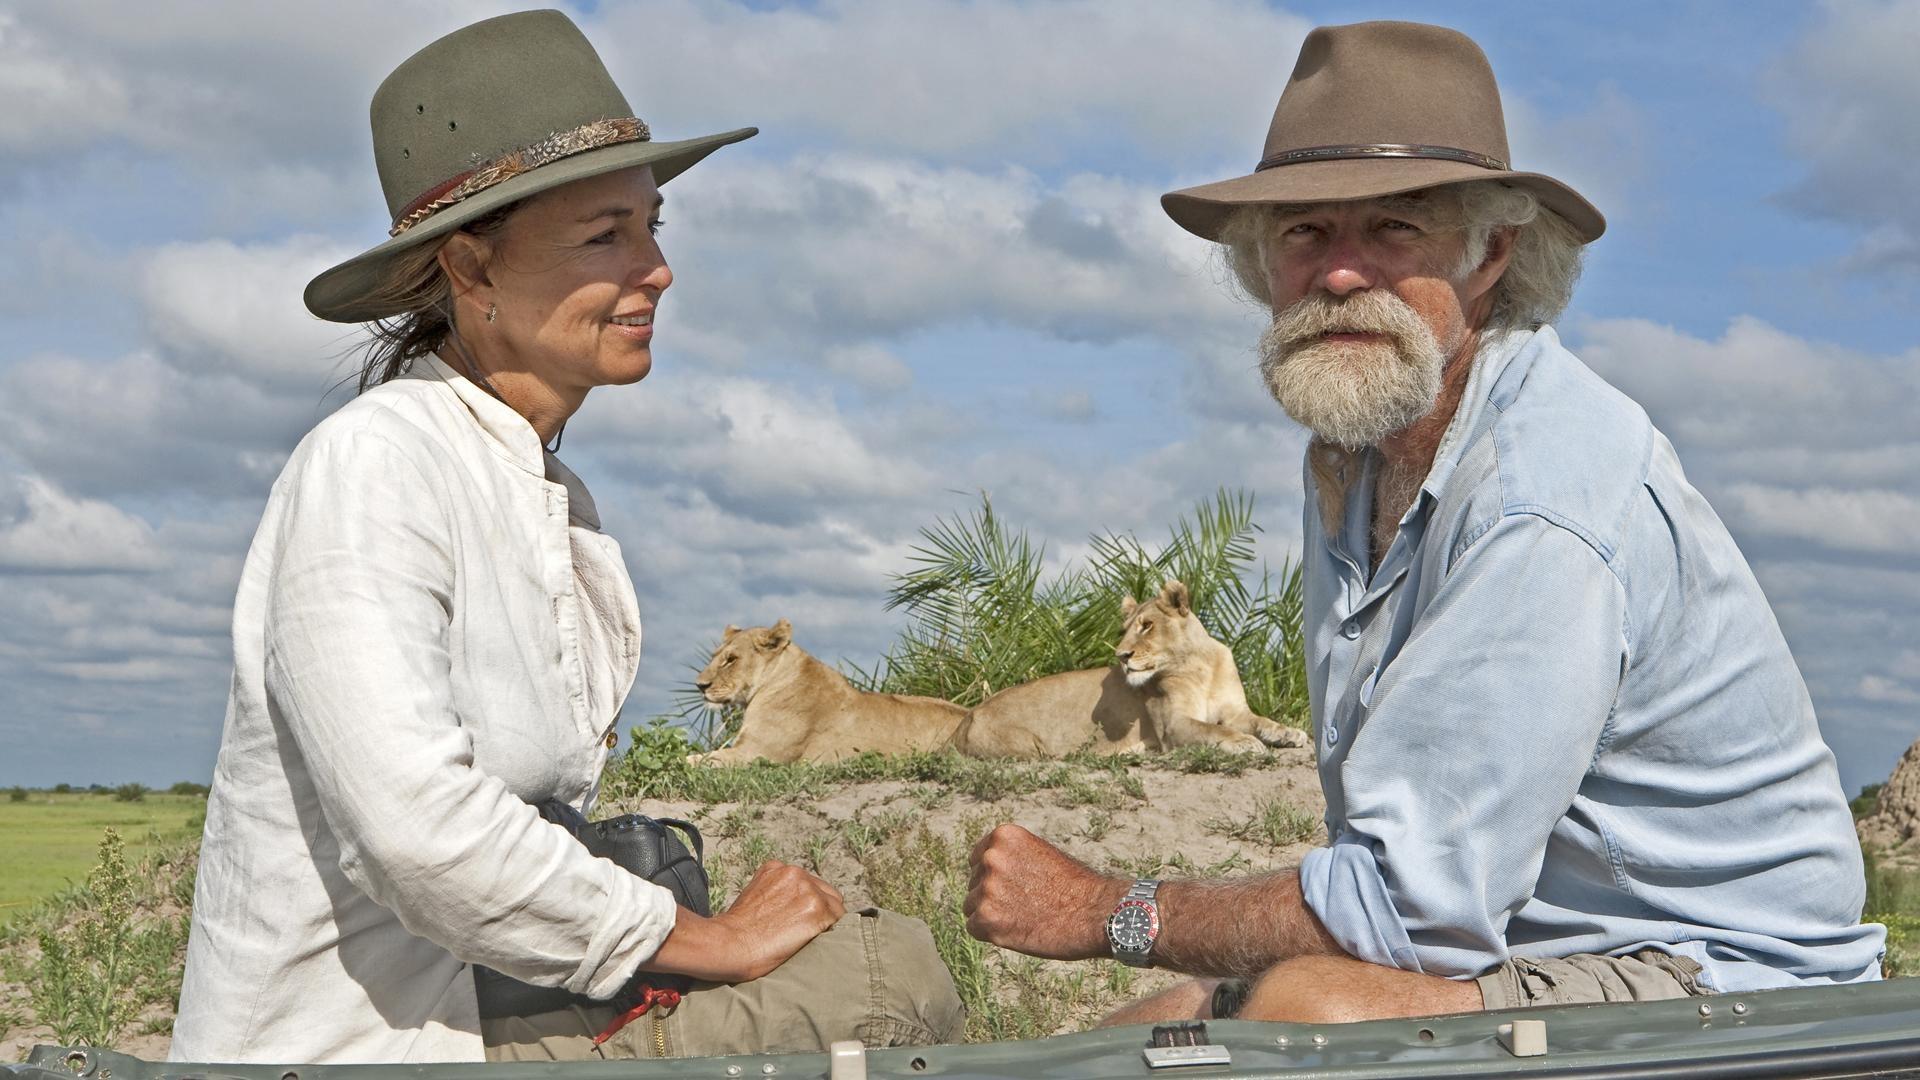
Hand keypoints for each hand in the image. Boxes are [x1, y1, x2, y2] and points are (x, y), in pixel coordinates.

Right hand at [644, 860, 843, 982]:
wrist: (728, 944)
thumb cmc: (734, 932)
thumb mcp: (752, 896)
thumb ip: (774, 894)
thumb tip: (791, 909)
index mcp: (776, 868)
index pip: (807, 884)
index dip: (806, 904)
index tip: (799, 920)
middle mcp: (794, 873)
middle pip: (825, 891)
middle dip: (820, 911)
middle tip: (805, 933)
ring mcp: (807, 890)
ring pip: (835, 906)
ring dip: (826, 923)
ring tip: (807, 940)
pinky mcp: (816, 909)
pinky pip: (839, 920)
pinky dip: (832, 933)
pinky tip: (816, 943)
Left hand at [964, 823, 1125, 959]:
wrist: (1096, 913)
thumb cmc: (1076, 887)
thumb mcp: (1041, 855)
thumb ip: (1011, 860)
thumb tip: (987, 874)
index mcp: (1003, 836)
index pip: (978, 859)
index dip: (996, 877)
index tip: (1015, 888)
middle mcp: (990, 857)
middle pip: (974, 884)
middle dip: (993, 897)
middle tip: (1026, 906)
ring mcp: (987, 887)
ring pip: (973, 907)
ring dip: (993, 915)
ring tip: (1026, 918)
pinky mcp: (987, 918)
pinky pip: (975, 928)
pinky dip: (992, 934)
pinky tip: (1018, 931)